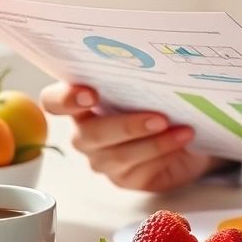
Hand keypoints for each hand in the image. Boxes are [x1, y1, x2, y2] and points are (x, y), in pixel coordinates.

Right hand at [40, 83, 232, 191]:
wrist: (187, 130)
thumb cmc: (161, 101)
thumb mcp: (149, 84)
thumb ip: (138, 75)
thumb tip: (153, 61)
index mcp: (82, 103)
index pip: (54, 102)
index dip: (66, 99)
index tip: (91, 94)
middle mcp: (86, 133)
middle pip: (90, 134)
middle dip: (126, 126)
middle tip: (159, 117)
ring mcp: (103, 159)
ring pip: (117, 156)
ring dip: (153, 143)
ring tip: (181, 130)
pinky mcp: (125, 179)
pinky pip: (139, 171)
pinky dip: (163, 155)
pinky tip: (181, 142)